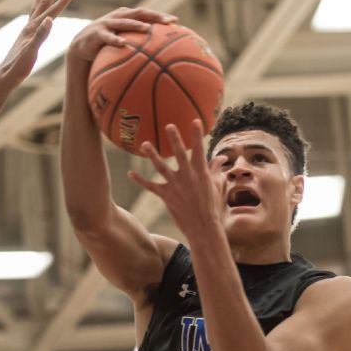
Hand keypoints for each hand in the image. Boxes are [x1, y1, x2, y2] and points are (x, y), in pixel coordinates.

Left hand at [0, 0, 76, 86]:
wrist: (5, 75)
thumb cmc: (18, 66)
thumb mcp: (31, 51)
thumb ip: (40, 35)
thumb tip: (50, 20)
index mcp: (33, 28)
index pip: (52, 11)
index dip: (63, 0)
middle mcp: (29, 26)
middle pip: (43, 4)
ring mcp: (26, 31)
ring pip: (36, 8)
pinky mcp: (25, 37)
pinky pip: (32, 18)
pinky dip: (36, 11)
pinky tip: (37, 12)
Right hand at [67, 7, 175, 63]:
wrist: (81, 47)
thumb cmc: (107, 46)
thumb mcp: (123, 44)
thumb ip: (138, 47)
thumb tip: (159, 60)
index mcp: (127, 17)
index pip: (147, 14)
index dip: (160, 16)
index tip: (175, 21)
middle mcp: (118, 17)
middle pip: (139, 13)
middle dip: (154, 16)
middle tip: (167, 22)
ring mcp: (107, 24)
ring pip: (124, 22)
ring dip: (136, 25)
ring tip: (147, 29)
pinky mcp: (96, 34)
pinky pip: (107, 37)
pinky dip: (115, 40)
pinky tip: (123, 44)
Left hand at [127, 120, 226, 238]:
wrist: (203, 228)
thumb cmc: (212, 207)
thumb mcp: (216, 186)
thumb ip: (215, 170)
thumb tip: (221, 158)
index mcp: (201, 173)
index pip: (200, 150)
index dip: (197, 135)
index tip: (195, 121)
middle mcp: (187, 177)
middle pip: (180, 155)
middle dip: (175, 140)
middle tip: (169, 126)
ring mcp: (176, 186)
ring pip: (162, 168)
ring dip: (153, 156)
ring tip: (144, 144)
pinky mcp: (166, 196)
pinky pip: (151, 187)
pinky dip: (140, 180)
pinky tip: (130, 173)